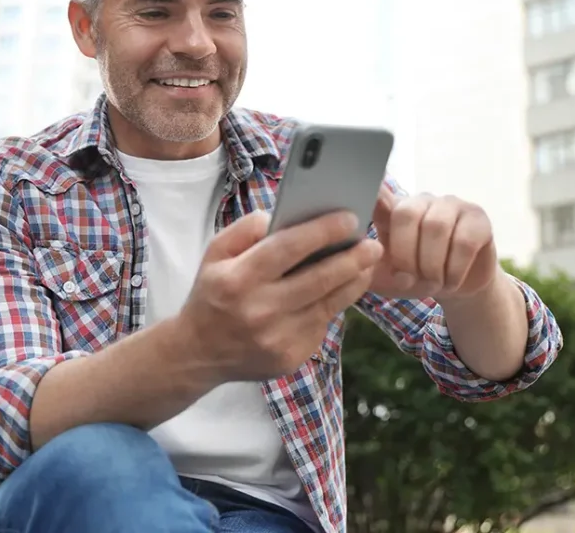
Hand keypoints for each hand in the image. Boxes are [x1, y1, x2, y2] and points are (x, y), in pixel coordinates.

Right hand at [175, 210, 382, 382]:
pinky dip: (334, 304)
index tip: (349, 218)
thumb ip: (246, 229)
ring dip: (353, 281)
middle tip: (374, 244)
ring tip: (368, 263)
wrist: (199, 353)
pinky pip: (321, 324)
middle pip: (318, 279)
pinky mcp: (291, 357)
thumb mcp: (215, 253)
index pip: (288, 248)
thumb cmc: (213, 294)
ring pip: (328, 304)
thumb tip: (282, 218)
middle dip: (352, 258)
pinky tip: (342, 288)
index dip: (322, 232)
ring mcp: (277, 338)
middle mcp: (259, 310)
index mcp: (239, 279)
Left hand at [369, 187, 498, 302]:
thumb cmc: (414, 278)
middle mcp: (421, 200)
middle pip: (407, 214)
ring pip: (436, 227)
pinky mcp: (478, 218)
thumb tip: (359, 260)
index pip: (379, 193)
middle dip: (406, 254)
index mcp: (393, 210)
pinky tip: (451, 280)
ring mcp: (451, 205)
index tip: (358, 195)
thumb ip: (368, 266)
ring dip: (432, 265)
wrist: (455, 287)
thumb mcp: (386, 278)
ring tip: (433, 283)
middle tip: (410, 279)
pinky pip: (464, 241)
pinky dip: (454, 269)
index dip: (372, 191)